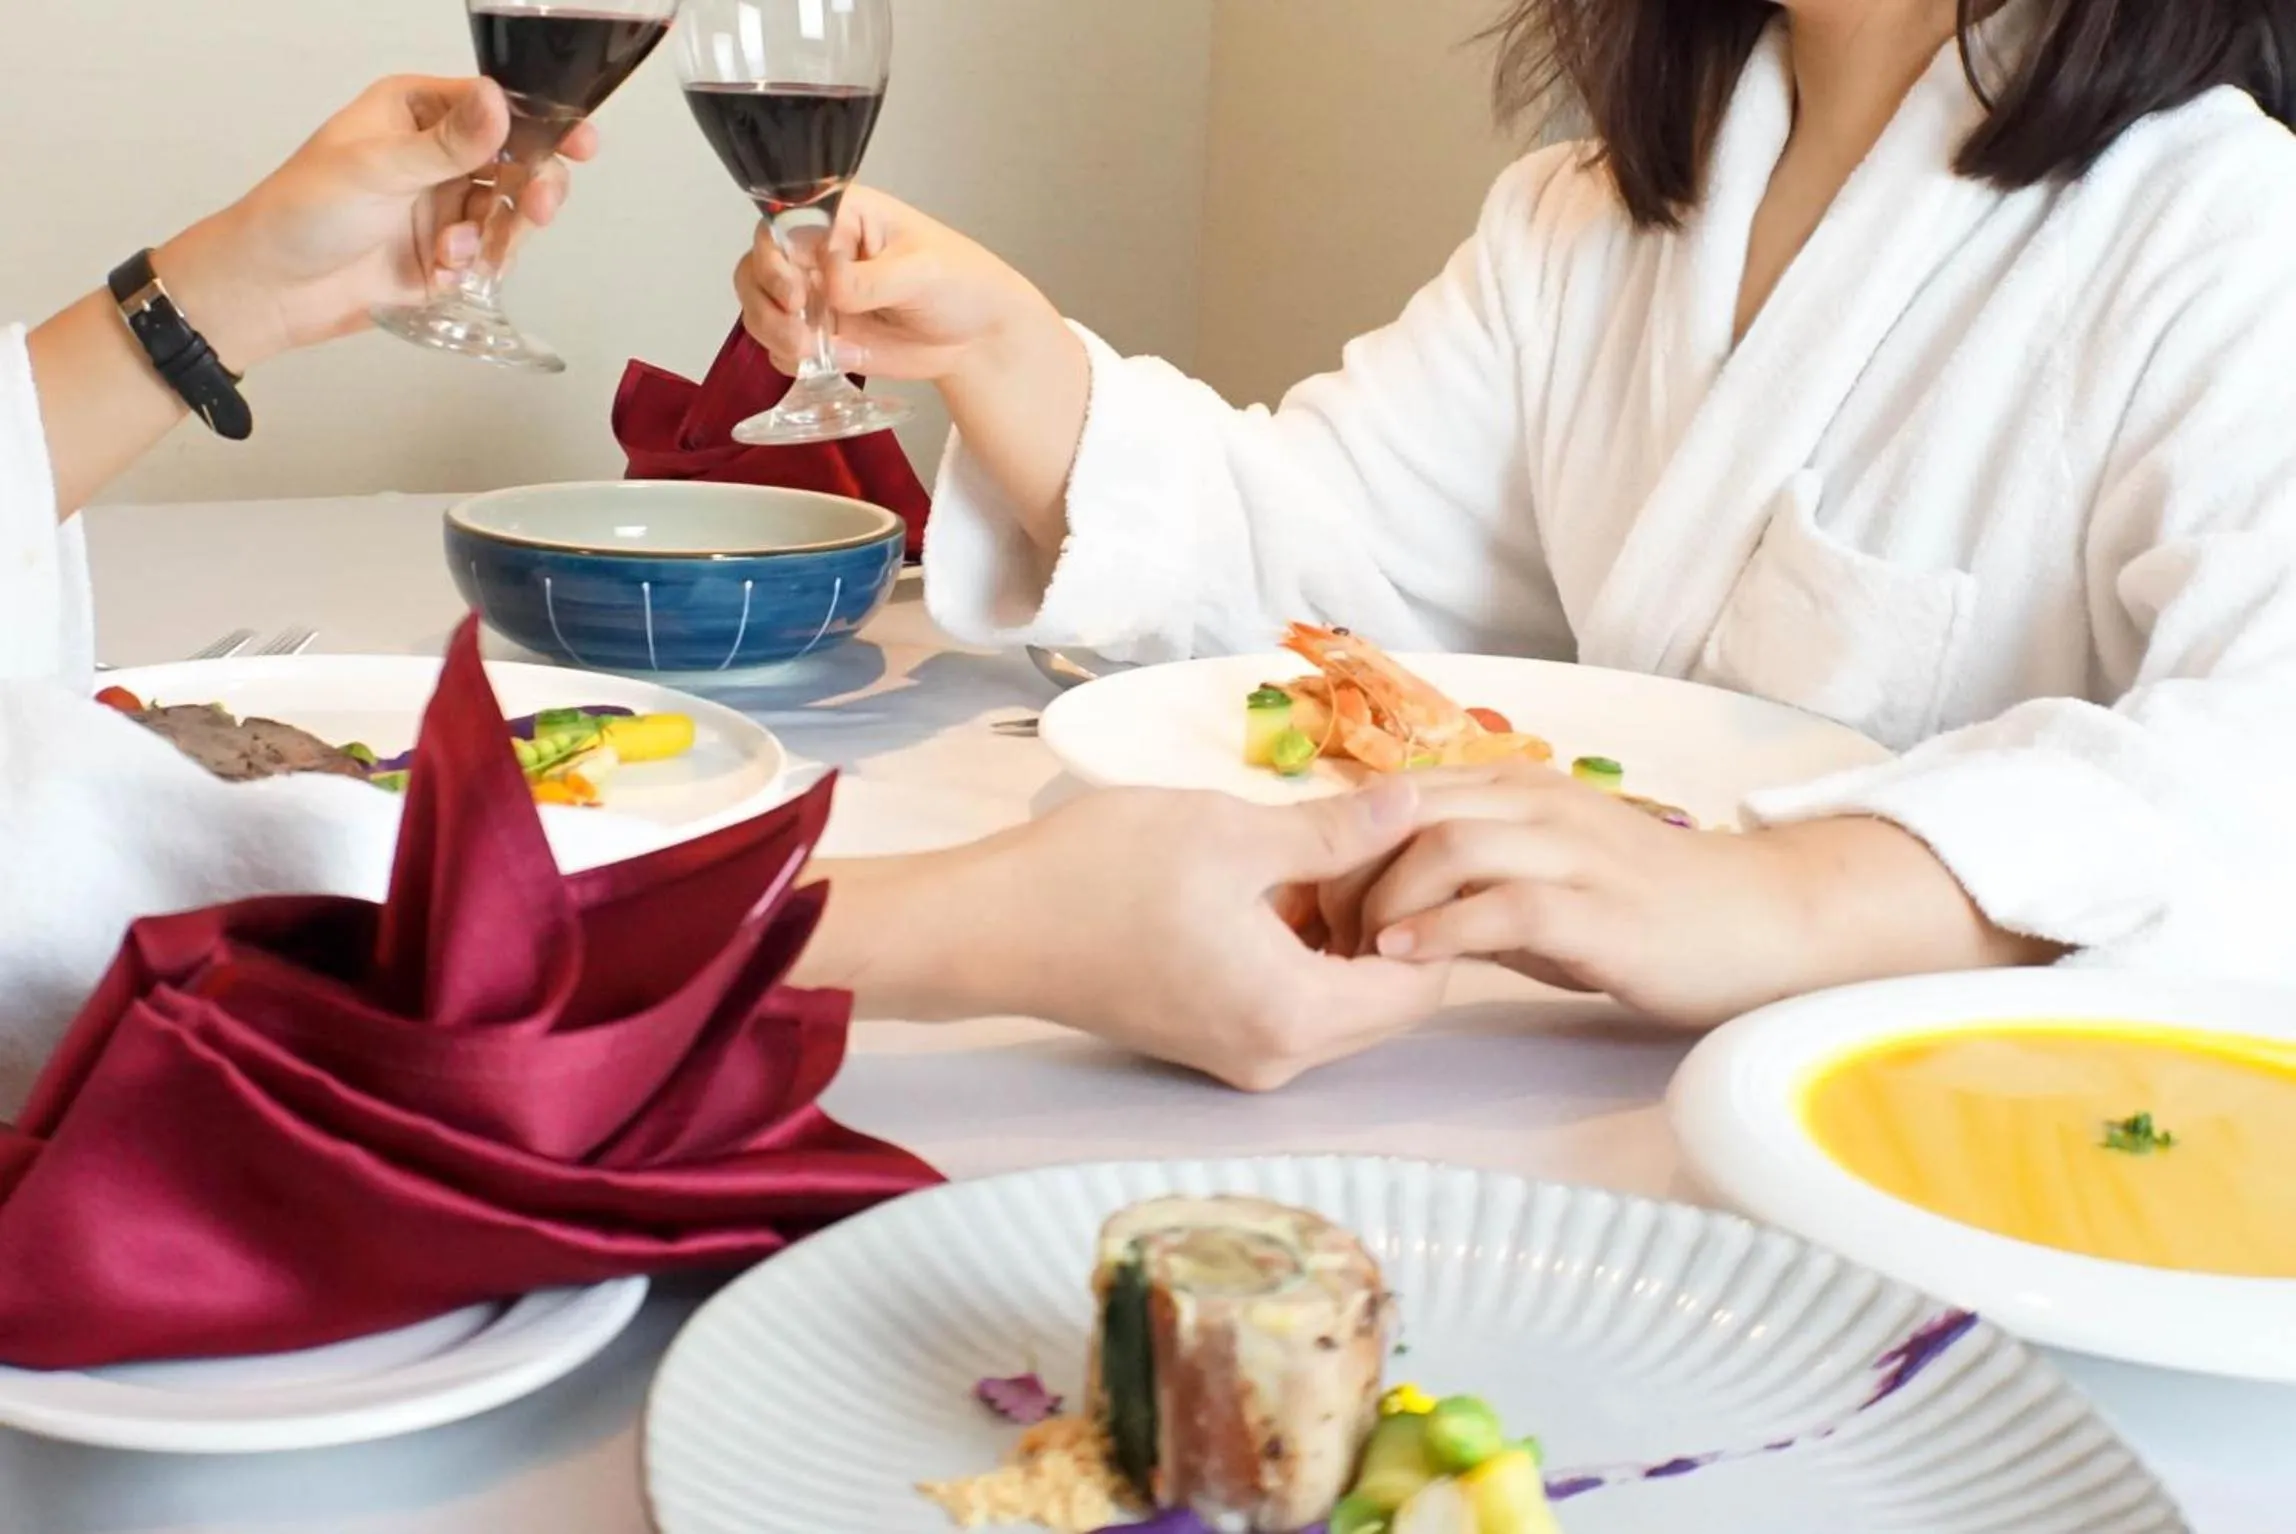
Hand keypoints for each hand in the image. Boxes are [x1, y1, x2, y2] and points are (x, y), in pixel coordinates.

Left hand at [150, 76, 598, 372]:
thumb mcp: (376, 169)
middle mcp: (437, 154)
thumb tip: (499, 101)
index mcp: (417, 112)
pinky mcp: (448, 254)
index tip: (578, 140)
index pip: (496, 104)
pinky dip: (477, 265)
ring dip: (497, 235)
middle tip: (535, 208)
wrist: (272, 291)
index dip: (542, 120)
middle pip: (519, 160)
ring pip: (512, 213)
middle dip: (533, 187)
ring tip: (457, 250)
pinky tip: (441, 269)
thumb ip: (447, 143)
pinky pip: (493, 256)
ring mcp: (445, 205)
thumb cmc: (301, 213)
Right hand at [733, 185, 1056, 383]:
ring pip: (760, 307)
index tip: (795, 291)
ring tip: (808, 349)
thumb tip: (830, 281)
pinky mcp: (822, 335)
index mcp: (841, 215)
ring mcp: (816, 295)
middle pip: (757, 266)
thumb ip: (871, 278)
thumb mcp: (923, 271)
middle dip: (765, 301)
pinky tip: (818, 361)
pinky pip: (782, 346)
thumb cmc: (961, 283)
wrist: (979, 337)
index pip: (783, 224)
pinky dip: (788, 357)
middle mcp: (819, 252)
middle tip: (797, 327)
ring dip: (771, 331)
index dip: (773, 258)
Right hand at [863, 781, 1452, 1091]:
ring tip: (1320, 852)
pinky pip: (1293, 1003)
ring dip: (1348, 932)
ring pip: (1341, 1000)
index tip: (1414, 840)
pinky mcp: (1209, 1041)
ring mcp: (1241, 1058)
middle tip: (1371, 837)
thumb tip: (1415, 805)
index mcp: (1296, 1016)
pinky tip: (1275, 885)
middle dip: (1396, 920)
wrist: (986, 927)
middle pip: (1389, 1000)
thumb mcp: (1232, 833)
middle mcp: (1279, 1059)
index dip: (1435, 908)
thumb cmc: (1101, 874)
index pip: (1425, 983)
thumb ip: (1335, 830)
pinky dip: (1305, 950)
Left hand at [1339, 763, 2055, 1027]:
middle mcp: (1537, 803)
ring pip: (1444, 848)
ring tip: (1360, 956)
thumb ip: (1463, 878)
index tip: (1316, 908)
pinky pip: (1499, 906)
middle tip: (1323, 939)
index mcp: (1515, 786)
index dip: (1341, 847)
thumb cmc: (1639, 910)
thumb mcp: (1538, 877)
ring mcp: (1570, 850)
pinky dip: (1439, 931)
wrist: (1756, 922)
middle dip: (1345, 876)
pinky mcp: (1598, 908)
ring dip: (1383, 904)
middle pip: (1404, 814)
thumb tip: (1371, 903)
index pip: (1396, 796)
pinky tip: (1406, 962)